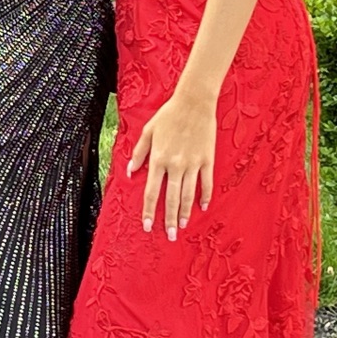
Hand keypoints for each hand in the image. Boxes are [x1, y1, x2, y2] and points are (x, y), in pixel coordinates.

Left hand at [128, 91, 216, 237]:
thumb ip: (138, 153)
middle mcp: (174, 165)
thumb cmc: (168, 115)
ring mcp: (192, 163)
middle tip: (169, 236)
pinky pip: (206, 183)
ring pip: (188, 194)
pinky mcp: (207, 160)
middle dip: (169, 219)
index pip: (151, 192)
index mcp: (158, 159)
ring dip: (185, 212)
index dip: (149, 211)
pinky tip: (202, 207)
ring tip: (182, 226)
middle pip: (171, 199)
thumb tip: (129, 172)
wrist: (194, 101)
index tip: (147, 226)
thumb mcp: (148, 131)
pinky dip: (205, 196)